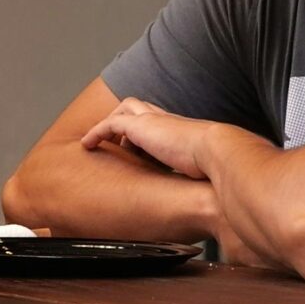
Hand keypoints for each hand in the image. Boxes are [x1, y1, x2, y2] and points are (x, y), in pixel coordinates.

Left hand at [77, 97, 214, 180]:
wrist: (216, 152)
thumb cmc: (217, 165)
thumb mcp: (206, 169)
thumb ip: (198, 175)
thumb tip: (203, 195)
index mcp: (182, 129)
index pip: (160, 121)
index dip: (146, 130)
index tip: (139, 149)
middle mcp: (167, 120)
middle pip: (141, 108)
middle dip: (125, 120)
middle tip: (115, 142)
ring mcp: (153, 121)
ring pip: (124, 110)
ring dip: (110, 124)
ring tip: (97, 141)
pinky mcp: (139, 126)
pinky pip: (110, 125)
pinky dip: (97, 133)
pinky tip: (87, 145)